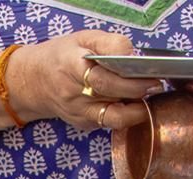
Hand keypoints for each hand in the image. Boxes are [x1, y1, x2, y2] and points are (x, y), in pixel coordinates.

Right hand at [2, 29, 159, 132]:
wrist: (36, 82)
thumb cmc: (62, 57)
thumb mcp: (82, 39)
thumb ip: (108, 44)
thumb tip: (133, 54)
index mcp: (72, 66)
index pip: (103, 75)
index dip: (127, 77)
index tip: (147, 72)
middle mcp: (73, 93)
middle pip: (111, 95)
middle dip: (137, 91)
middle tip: (155, 84)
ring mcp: (79, 113)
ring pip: (114, 117)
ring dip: (135, 108)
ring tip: (146, 96)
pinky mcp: (84, 125)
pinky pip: (110, 123)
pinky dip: (125, 115)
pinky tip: (131, 104)